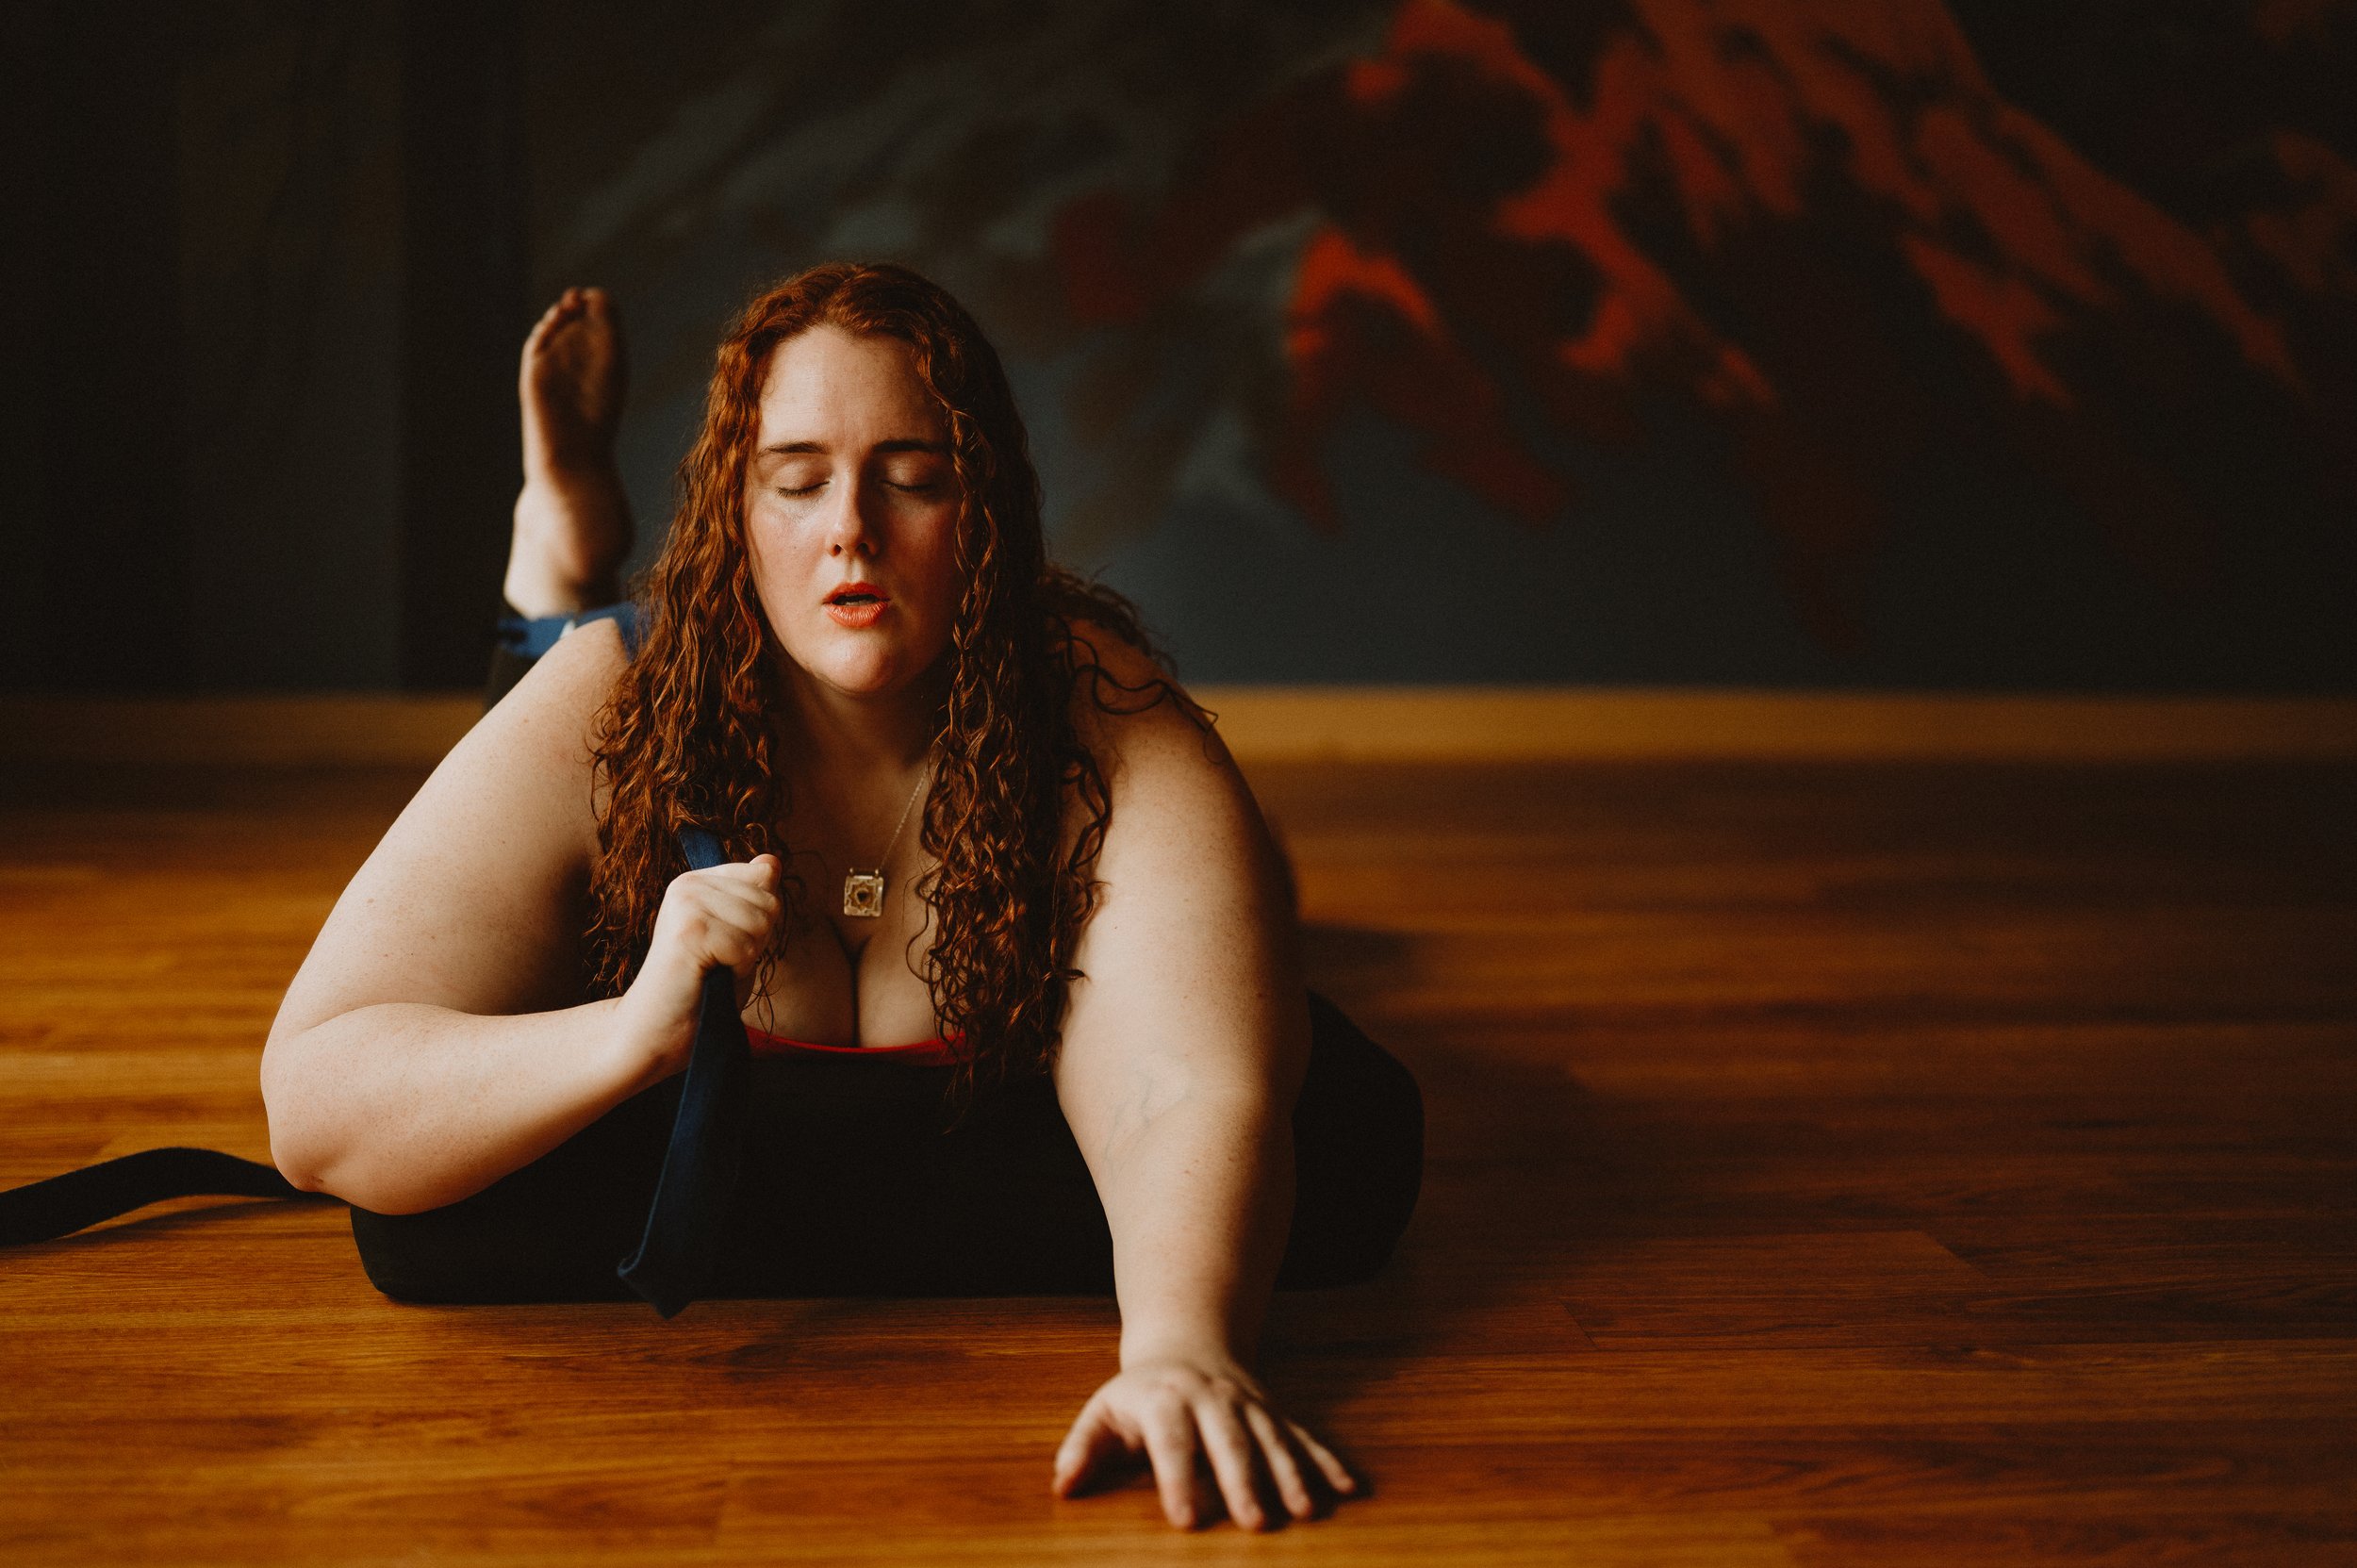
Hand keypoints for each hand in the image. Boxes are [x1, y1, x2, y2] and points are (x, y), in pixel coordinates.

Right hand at [614, 853, 779, 1081]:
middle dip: (756, 941)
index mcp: (698, 880)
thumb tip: (773, 860)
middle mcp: (688, 884)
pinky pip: (746, 948)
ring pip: (761, 924)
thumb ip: (755, 899)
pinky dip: (736, 971)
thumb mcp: (738, 936)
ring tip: (711, 969)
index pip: (765, 879)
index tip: (724, 944)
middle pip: (769, 903)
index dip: (758, 923)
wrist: (654, 1030)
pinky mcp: (688, 931)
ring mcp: (686, 904)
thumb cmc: (700, 988)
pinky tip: (707, 977)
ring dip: (745, 958)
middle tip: (717, 962)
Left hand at [1052, 1354, 1357, 1529]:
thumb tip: (1062, 1486)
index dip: (1178, 1479)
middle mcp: (1212, 1400)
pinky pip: (1303, 1437)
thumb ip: (1083, 1448)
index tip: (1186, 1519)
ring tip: (1304, 1511)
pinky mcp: (1275, 1413)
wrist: (1187, 1340)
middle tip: (1253, 1523)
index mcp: (1166, 1401)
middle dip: (1243, 1482)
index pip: (1172, 1443)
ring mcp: (1249, 1405)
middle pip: (1229, 1443)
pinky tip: (1347, 1489)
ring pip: (1273, 1440)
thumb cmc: (1138, 1393)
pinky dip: (1326, 1461)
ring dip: (1291, 1475)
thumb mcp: (1103, 1411)